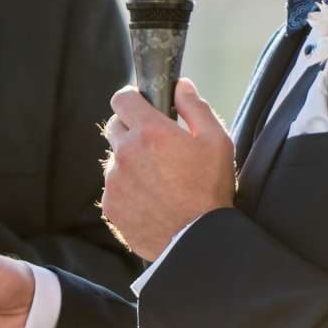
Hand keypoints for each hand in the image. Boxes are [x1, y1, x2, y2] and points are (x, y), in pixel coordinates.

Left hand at [99, 79, 234, 261]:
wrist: (197, 241)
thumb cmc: (211, 190)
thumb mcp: (216, 141)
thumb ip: (195, 107)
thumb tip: (181, 86)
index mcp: (150, 132)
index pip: (122, 99)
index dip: (132, 99)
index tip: (142, 106)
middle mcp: (125, 153)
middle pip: (115, 127)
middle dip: (131, 129)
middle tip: (155, 145)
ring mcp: (114, 181)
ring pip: (115, 160)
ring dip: (130, 162)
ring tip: (159, 180)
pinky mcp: (111, 206)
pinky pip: (114, 188)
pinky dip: (128, 189)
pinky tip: (151, 199)